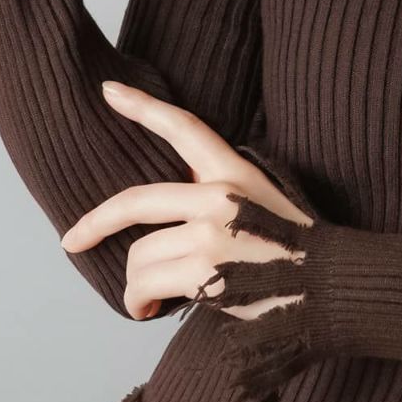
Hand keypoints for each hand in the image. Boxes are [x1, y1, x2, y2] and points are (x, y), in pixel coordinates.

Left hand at [59, 80, 310, 321]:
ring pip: (138, 254)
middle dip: (95, 224)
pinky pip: (142, 284)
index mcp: (235, 172)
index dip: (143, 107)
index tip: (109, 91)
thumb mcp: (262, 202)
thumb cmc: (293, 253)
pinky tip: (151, 309)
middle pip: (135, 201)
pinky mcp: (202, 269)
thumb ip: (219, 194)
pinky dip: (138, 302)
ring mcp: (209, 232)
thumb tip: (165, 215)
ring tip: (151, 297)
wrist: (328, 288)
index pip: (184, 128)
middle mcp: (219, 195)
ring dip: (136, 283)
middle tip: (72, 241)